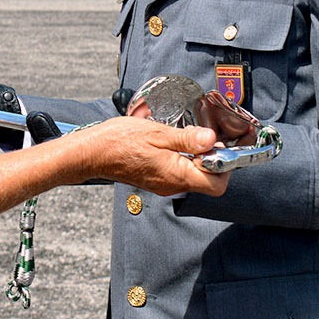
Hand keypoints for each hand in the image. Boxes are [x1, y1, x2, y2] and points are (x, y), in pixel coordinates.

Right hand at [67, 116, 230, 197]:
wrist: (92, 153)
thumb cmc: (119, 141)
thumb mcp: (156, 132)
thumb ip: (186, 138)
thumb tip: (211, 140)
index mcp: (177, 175)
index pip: (217, 183)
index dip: (226, 165)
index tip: (222, 146)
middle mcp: (173, 185)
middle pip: (208, 180)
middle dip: (213, 158)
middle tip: (205, 136)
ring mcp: (164, 184)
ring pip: (193, 175)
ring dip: (198, 157)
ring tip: (189, 136)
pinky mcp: (156, 180)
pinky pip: (179, 173)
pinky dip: (184, 159)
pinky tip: (174, 142)